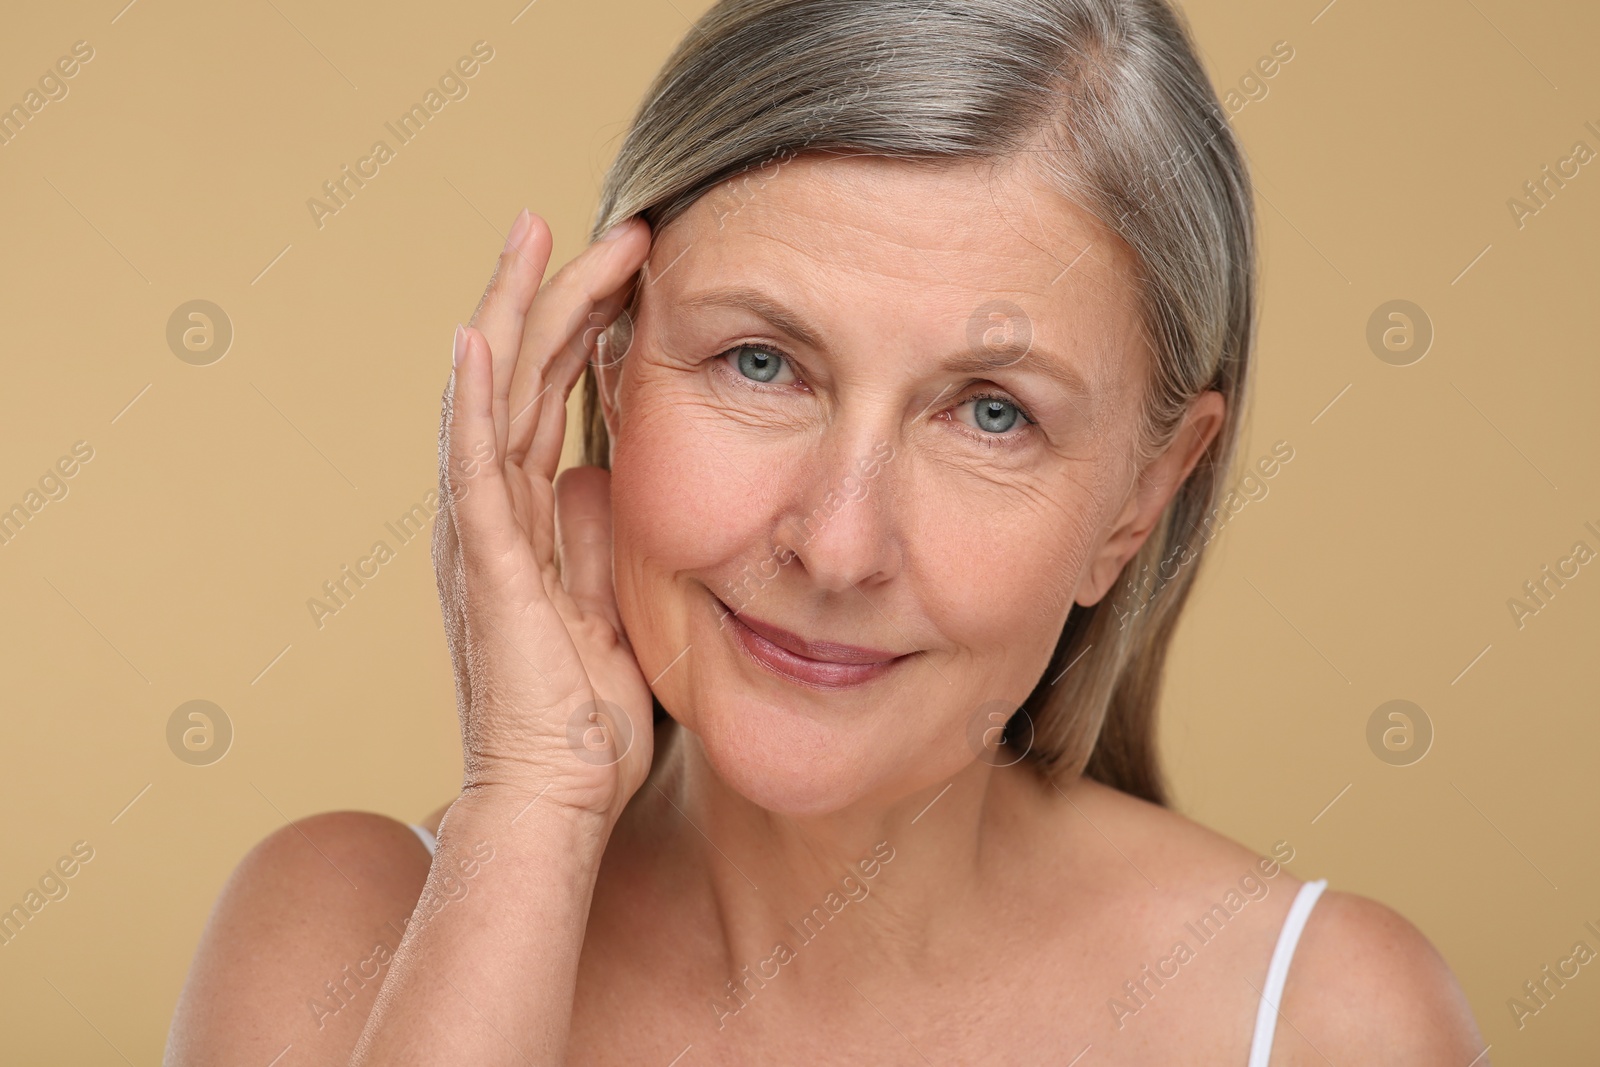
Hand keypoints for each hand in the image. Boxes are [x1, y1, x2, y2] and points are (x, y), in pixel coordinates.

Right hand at [432, 209, 653, 825]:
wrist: (554, 803)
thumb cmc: (582, 721)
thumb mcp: (609, 606)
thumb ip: (597, 539)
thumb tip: (597, 475)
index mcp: (525, 521)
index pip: (546, 400)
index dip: (578, 330)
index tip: (623, 270)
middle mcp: (492, 516)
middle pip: (515, 380)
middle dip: (549, 296)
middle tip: (582, 221)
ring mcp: (481, 538)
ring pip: (490, 401)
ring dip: (513, 315)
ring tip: (536, 235)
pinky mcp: (486, 568)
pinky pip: (472, 472)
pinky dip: (468, 402)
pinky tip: (476, 337)